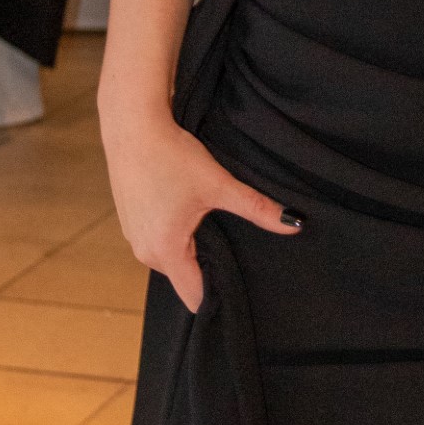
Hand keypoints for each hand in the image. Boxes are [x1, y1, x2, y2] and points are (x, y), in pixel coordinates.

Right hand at [104, 107, 301, 312]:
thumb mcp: (219, 184)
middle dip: (207, 269)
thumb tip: (294, 224)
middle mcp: (145, 252)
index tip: (240, 286)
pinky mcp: (129, 223)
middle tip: (233, 250)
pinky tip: (187, 213)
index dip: (218, 295)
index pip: (194, 296)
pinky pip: (158, 243)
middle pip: (184, 279)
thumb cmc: (172, 156)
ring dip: (191, 250)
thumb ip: (257, 208)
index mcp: (165, 251)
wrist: (132, 127)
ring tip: (210, 228)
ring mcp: (133, 238)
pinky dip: (174, 236)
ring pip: (171, 260)